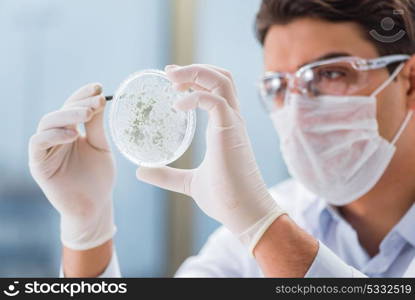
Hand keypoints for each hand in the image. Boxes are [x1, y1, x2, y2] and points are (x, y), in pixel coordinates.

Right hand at [29, 83, 115, 249]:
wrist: (95, 207)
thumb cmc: (99, 179)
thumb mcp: (101, 148)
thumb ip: (96, 127)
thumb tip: (99, 99)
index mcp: (70, 132)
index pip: (72, 108)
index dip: (83, 95)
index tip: (100, 87)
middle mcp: (56, 138)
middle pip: (60, 112)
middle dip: (79, 103)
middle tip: (97, 99)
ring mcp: (46, 151)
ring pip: (47, 123)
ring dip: (67, 115)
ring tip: (87, 113)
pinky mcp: (39, 165)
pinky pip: (38, 143)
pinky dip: (53, 135)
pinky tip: (73, 134)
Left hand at [136, 65, 285, 253]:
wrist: (244, 213)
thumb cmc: (224, 197)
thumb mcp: (188, 182)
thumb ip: (167, 174)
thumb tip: (141, 171)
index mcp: (224, 126)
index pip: (215, 89)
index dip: (195, 78)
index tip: (171, 80)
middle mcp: (231, 119)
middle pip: (221, 77)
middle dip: (195, 69)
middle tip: (168, 72)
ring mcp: (233, 123)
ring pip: (221, 81)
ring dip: (195, 74)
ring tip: (171, 79)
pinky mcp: (231, 131)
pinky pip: (214, 101)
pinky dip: (194, 97)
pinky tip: (176, 106)